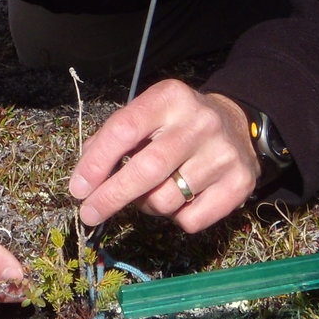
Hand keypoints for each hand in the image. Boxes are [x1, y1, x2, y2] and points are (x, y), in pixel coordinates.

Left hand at [68, 80, 259, 231]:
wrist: (236, 122)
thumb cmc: (176, 122)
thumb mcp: (146, 114)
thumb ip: (113, 138)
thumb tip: (85, 180)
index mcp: (170, 98)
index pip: (125, 129)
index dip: (97, 162)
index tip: (78, 188)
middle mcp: (199, 123)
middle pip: (146, 169)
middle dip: (111, 196)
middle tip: (89, 213)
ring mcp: (223, 153)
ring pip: (166, 200)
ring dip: (146, 206)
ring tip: (149, 193)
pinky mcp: (240, 183)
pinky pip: (192, 220)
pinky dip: (176, 219)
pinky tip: (180, 199)